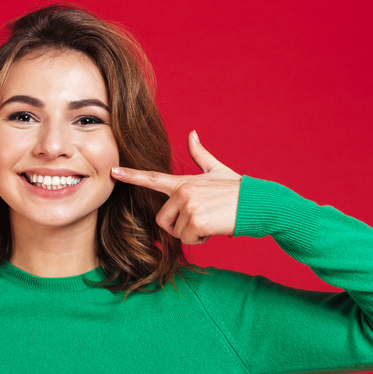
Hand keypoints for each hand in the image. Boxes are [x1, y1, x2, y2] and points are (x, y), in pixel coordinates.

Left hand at [111, 131, 241, 243]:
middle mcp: (182, 192)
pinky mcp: (196, 220)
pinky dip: (201, 239)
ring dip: (193, 233)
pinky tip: (215, 227)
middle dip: (180, 226)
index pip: (152, 178)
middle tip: (202, 218)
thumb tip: (192, 134)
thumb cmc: (237, 189)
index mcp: (183, 182)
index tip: (113, 172)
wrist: (258, 202)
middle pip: (162, 220)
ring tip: (211, 220)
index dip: (131, 175)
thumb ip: (200, 155)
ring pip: (176, 232)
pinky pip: (189, 239)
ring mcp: (188, 205)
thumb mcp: (217, 170)